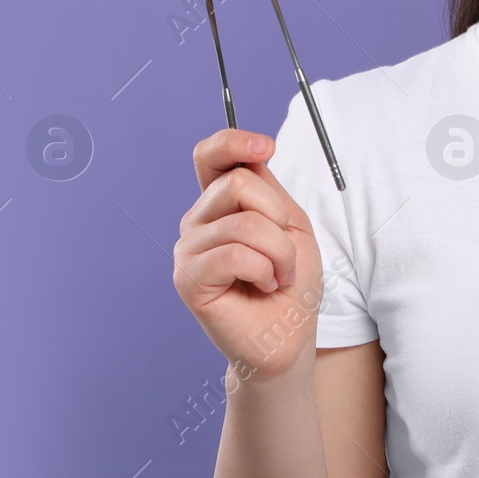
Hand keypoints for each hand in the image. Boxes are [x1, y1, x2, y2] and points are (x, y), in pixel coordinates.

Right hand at [172, 128, 323, 383]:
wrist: (287, 336)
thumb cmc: (290, 282)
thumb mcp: (291, 225)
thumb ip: (268, 190)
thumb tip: (253, 156)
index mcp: (220, 203)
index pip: (210, 155)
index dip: (233, 141)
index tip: (266, 147)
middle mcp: (197, 221)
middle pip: (238, 183)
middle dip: (279, 217)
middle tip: (284, 252)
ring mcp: (188, 249)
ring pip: (245, 223)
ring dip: (279, 252)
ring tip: (277, 275)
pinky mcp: (187, 279)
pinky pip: (234, 254)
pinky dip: (264, 271)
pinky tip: (263, 286)